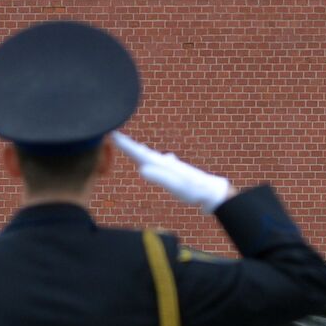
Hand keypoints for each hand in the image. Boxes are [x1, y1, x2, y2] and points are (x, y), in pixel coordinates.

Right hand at [111, 132, 235, 214]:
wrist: (211, 191)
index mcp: (162, 165)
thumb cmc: (193, 191)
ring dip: (139, 151)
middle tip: (115, 136)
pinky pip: (158, 162)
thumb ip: (160, 177)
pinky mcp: (175, 171)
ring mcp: (171, 166)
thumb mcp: (176, 186)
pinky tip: (155, 159)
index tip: (113, 135)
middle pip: (144, 152)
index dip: (126, 145)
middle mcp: (165, 162)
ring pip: (151, 156)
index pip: (140, 153)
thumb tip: (142, 169)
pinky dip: (151, 158)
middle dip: (129, 145)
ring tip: (130, 146)